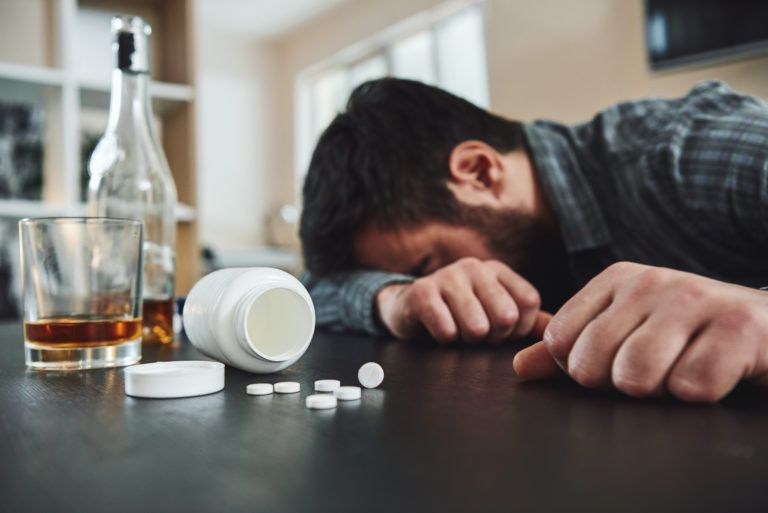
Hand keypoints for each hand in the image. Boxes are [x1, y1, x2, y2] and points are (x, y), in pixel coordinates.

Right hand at [375, 257, 542, 342]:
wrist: (409, 308)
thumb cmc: (459, 314)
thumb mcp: (495, 312)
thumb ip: (530, 321)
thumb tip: (560, 333)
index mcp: (498, 270)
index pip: (529, 302)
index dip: (519, 329)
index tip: (501, 333)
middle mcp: (475, 267)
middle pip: (506, 316)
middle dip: (493, 338)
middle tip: (476, 335)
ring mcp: (447, 276)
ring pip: (477, 327)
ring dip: (467, 341)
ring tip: (457, 332)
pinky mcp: (422, 292)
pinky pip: (446, 330)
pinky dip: (446, 340)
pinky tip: (439, 331)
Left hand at [513, 262, 767, 402]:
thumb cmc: (687, 335)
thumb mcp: (625, 331)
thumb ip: (570, 349)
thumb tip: (520, 368)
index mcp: (616, 279)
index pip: (560, 341)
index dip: (582, 370)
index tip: (616, 362)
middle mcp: (650, 281)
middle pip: (590, 364)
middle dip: (618, 384)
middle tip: (653, 371)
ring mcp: (695, 300)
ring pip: (635, 376)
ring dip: (658, 390)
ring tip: (681, 371)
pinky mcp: (737, 328)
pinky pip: (689, 387)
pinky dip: (699, 394)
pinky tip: (715, 373)